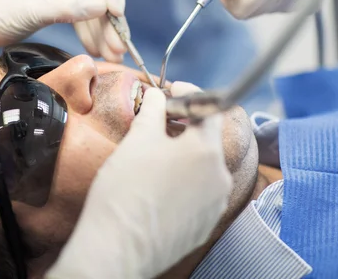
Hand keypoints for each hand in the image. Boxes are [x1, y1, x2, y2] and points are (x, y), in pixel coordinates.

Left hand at [0, 0, 125, 71]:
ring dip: (103, 31)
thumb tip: (106, 8)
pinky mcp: (52, 6)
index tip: (114, 12)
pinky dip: (89, 34)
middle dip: (112, 18)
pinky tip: (97, 52)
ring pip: (92, 7)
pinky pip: (79, 18)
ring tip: (113, 56)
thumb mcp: (36, 7)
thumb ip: (73, 7)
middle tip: (120, 46)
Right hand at [47, 87, 231, 278]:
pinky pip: (198, 193)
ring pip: (202, 167)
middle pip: (206, 140)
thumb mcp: (138, 139)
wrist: (118, 245)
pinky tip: (158, 185)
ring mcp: (214, 204)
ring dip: (183, 155)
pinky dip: (183, 181)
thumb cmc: (125, 189)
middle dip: (183, 126)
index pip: (209, 109)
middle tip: (157, 123)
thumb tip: (157, 96)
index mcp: (206, 151)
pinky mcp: (204, 225)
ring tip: (154, 157)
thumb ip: (153, 111)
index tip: (171, 91)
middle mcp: (219, 177)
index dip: (189, 95)